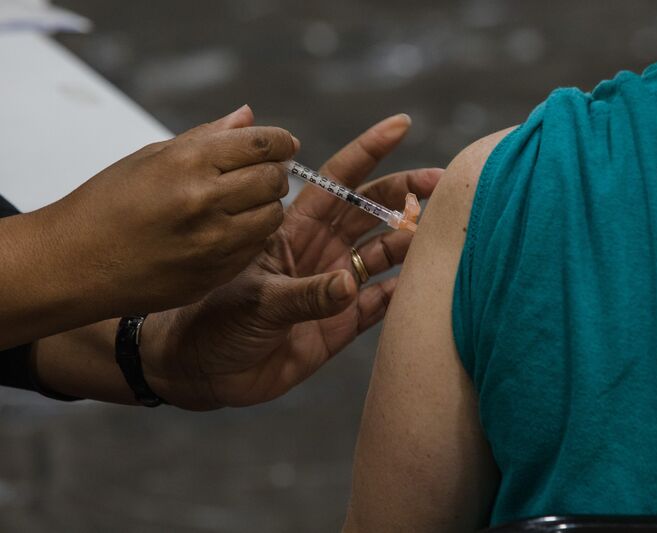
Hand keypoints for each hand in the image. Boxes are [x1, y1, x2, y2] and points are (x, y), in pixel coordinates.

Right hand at [43, 105, 296, 316]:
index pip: (261, 144)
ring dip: (267, 205)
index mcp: (187, 163)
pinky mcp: (215, 273)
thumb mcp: (151, 157)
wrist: (75, 263)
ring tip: (244, 202)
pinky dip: (252, 234)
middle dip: (276, 172)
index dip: (281, 141)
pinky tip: (229, 229)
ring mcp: (212, 242)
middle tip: (263, 173)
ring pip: (273, 216)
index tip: (284, 144)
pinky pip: (256, 247)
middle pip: (274, 180)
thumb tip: (249, 116)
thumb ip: (207, 136)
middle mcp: (204, 201)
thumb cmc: (108, 203)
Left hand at [144, 114, 443, 408]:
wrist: (203, 372)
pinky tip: (424, 284)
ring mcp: (331, 287)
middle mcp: (317, 252)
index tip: (400, 126)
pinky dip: (400, 293)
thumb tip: (350, 283)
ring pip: (380, 254)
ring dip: (407, 242)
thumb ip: (305, 295)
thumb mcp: (257, 302)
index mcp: (292, 231)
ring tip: (439, 234)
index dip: (368, 151)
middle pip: (370, 212)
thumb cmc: (214, 324)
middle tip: (441, 184)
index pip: (338, 181)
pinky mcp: (338, 324)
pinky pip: (378, 303)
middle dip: (404, 194)